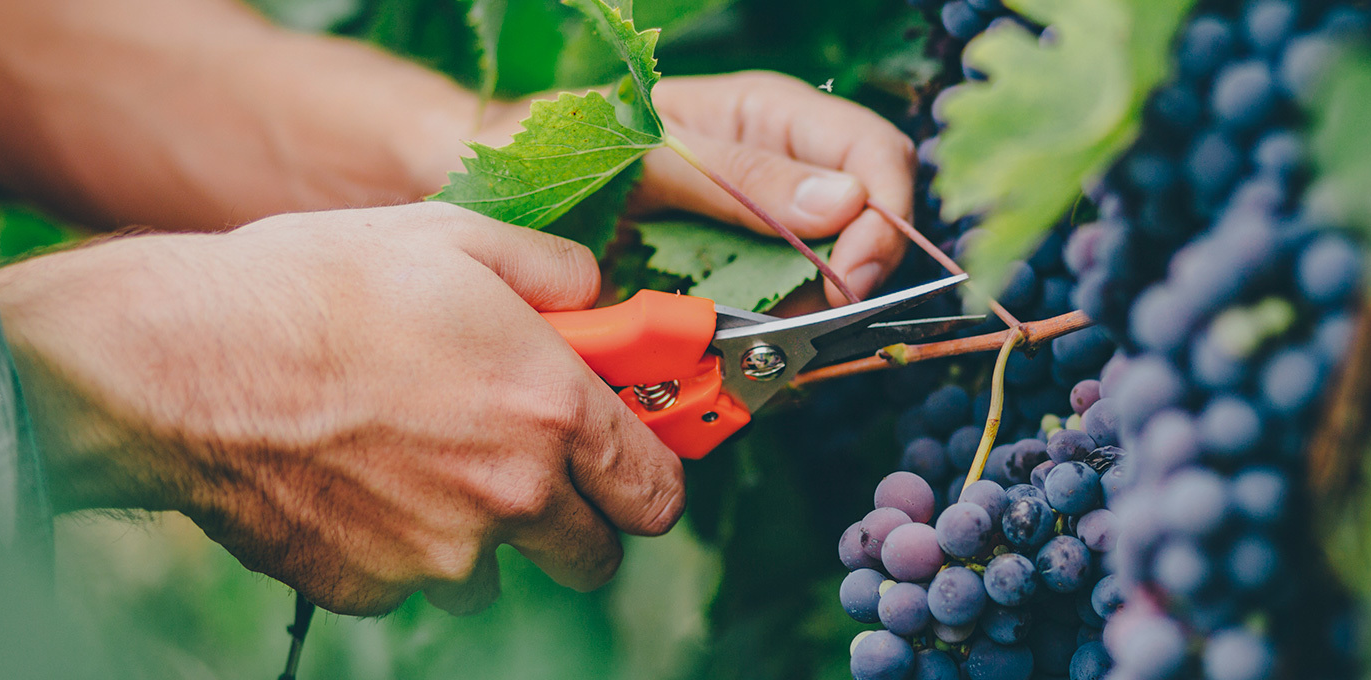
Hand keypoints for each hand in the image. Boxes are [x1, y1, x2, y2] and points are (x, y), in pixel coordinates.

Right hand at [0, 203, 685, 615]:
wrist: (181, 365)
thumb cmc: (313, 289)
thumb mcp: (454, 236)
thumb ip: (554, 271)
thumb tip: (598, 292)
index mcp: (549, 408)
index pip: (657, 488)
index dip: (650, 473)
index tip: (631, 456)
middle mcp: (511, 494)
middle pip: (597, 554)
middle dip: (578, 516)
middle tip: (533, 464)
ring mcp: (442, 553)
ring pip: (502, 572)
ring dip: (483, 532)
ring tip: (419, 457)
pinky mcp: (372, 589)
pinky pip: (415, 582)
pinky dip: (401, 545)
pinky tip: (358, 480)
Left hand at [483, 72, 915, 307]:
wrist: (489, 187)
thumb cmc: (565, 144)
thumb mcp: (653, 152)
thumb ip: (744, 177)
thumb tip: (844, 203)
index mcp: (772, 120)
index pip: (874, 154)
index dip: (880, 216)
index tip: (848, 275)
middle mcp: (781, 178)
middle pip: (867, 230)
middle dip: (850, 281)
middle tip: (809, 320)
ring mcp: (758, 239)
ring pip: (826, 290)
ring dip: (803, 325)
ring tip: (754, 344)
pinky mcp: (730, 292)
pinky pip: (774, 326)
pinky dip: (761, 350)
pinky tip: (727, 357)